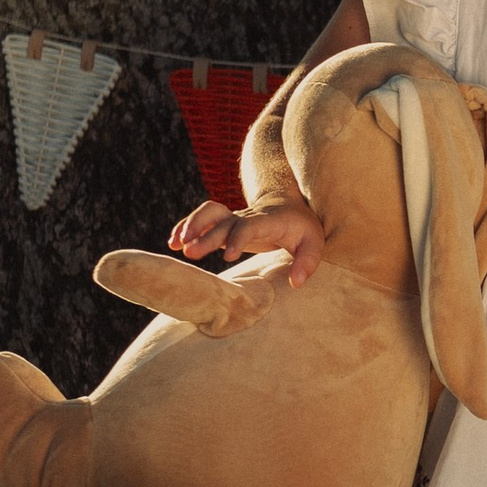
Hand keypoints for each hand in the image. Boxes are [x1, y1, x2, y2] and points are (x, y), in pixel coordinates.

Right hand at [169, 195, 324, 283]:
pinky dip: (186, 226)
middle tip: (190, 252)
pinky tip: (172, 242)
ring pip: (209, 213)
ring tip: (174, 244)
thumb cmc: (303, 228)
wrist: (289, 203)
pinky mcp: (225, 222)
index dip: (238, 238)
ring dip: (191, 225)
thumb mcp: (314, 243)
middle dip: (207, 236)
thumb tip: (296, 284)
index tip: (227, 256)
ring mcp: (235, 217)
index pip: (250, 226)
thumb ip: (307, 263)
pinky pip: (203, 218)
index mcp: (269, 220)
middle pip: (224, 222)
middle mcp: (248, 216)